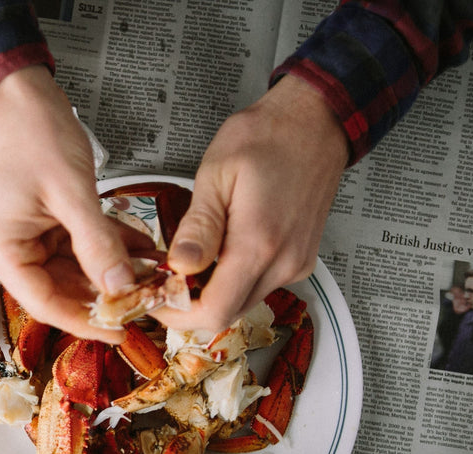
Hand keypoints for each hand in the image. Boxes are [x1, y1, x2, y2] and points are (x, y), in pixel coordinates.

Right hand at [0, 65, 151, 341]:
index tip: (120, 331)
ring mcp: (27, 237)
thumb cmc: (31, 133)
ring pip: (75, 272)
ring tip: (152, 276)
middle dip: (105, 296)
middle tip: (147, 301)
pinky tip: (141, 252)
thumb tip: (121, 286)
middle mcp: (10, 250)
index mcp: (1, 250)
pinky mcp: (44, 224)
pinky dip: (108, 249)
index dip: (84, 321)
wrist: (18, 93)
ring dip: (113, 273)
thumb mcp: (71, 192)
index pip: (45, 303)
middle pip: (61, 291)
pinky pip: (79, 248)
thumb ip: (97, 243)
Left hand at [153, 75, 348, 332]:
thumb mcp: (217, 174)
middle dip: (191, 304)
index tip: (155, 299)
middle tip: (165, 279)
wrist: (316, 121)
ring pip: (243, 301)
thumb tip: (180, 267)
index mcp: (259, 244)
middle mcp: (284, 262)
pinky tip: (219, 252)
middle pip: (228, 313)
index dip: (178, 314)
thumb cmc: (268, 137)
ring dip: (213, 292)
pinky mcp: (300, 259)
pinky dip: (234, 279)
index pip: (215, 312)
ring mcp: (296, 263)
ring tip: (191, 260)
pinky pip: (260, 285)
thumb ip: (198, 227)